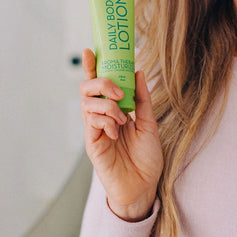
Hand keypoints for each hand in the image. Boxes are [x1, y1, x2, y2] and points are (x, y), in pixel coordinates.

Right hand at [79, 48, 163, 220]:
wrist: (144, 185)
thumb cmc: (146, 156)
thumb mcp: (149, 122)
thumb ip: (142, 98)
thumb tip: (138, 72)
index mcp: (114, 109)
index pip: (99, 85)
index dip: (93, 67)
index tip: (91, 51)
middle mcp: (101, 117)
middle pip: (87, 90)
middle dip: (101, 83)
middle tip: (117, 91)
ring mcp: (95, 130)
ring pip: (88, 104)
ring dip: (108, 106)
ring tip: (124, 119)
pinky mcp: (92, 144)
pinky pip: (92, 122)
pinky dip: (106, 121)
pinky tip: (118, 132)